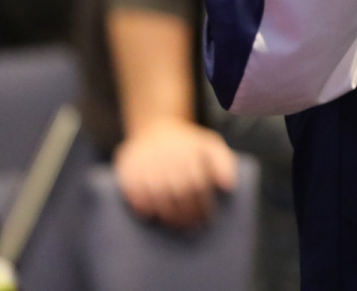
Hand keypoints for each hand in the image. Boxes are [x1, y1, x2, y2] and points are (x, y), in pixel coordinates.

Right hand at [113, 118, 237, 229]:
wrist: (155, 127)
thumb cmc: (187, 144)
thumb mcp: (210, 145)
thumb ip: (224, 163)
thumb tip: (229, 187)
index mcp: (189, 151)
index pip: (198, 184)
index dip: (203, 205)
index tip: (207, 220)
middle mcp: (168, 155)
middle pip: (179, 192)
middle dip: (187, 214)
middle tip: (191, 229)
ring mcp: (146, 162)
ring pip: (158, 195)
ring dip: (167, 215)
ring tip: (175, 226)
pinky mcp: (128, 168)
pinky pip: (134, 192)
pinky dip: (143, 207)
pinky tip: (151, 217)